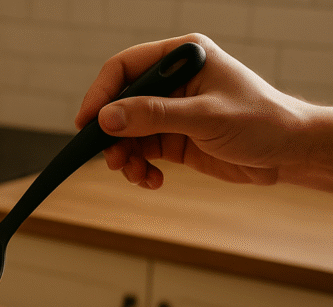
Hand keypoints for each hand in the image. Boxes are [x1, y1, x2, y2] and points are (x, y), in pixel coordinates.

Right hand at [77, 33, 332, 189]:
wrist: (288, 153)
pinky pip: (141, 152)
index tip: (86, 124)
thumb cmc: (261, 122)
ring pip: (126, 133)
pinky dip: (140, 169)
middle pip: (119, 104)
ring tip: (136, 174)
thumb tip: (107, 119)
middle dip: (112, 135)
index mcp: (182, 59)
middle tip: (113, 159)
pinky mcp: (173, 138)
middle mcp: (172, 82)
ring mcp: (171, 111)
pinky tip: (152, 180)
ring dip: (125, 157)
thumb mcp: (205, 117)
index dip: (100, 95)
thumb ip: (154, 116)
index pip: (124, 68)